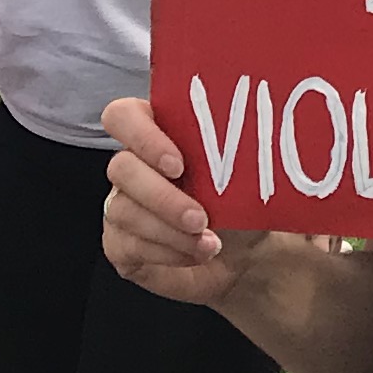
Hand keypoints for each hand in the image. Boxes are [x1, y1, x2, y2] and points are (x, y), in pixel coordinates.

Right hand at [96, 93, 268, 309]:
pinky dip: (167, 252)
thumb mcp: (244, 175)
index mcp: (158, 134)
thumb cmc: (243, 204)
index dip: (143, 137)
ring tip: (209, 242)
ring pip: (123, 211)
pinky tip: (196, 254)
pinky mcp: (119, 245)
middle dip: (162, 196)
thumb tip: (252, 141)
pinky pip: (128, 245)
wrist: (246, 255)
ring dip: (170, 230)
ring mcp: (121, 205)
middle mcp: (133, 166)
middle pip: (120, 167)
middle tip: (200, 217)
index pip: (124, 116)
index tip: (179, 164)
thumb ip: (233, 152)